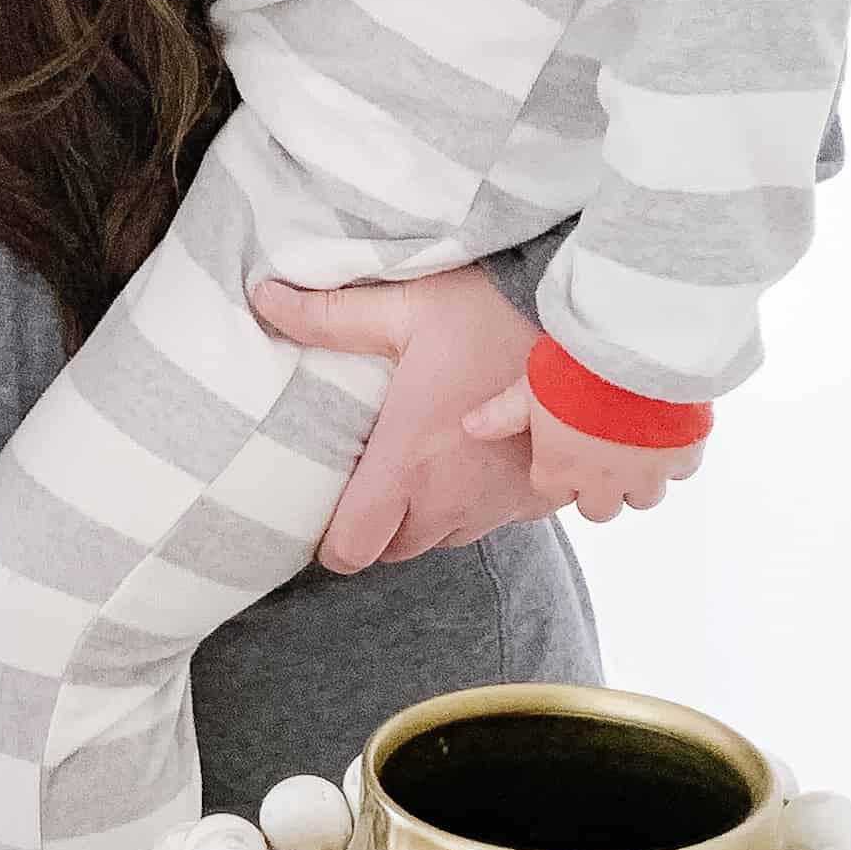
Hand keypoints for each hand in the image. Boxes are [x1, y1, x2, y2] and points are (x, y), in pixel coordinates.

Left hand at [253, 268, 554, 570]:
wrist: (587, 323)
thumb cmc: (490, 309)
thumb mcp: (404, 305)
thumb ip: (330, 316)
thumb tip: (263, 298)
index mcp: (408, 461)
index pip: (352, 549)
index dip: (329, 541)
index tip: (324, 508)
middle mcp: (452, 498)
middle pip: (393, 550)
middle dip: (375, 524)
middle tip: (370, 472)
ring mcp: (499, 506)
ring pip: (441, 540)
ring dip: (424, 515)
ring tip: (421, 459)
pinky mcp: (537, 500)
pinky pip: (491, 523)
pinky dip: (474, 503)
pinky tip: (470, 455)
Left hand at [461, 379, 702, 523]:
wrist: (637, 351)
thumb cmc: (575, 367)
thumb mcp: (529, 386)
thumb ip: (502, 413)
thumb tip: (469, 427)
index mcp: (559, 468)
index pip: (552, 495)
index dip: (557, 477)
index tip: (563, 455)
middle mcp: (602, 482)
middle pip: (599, 511)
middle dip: (598, 491)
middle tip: (599, 456)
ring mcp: (645, 473)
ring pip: (644, 499)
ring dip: (638, 480)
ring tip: (634, 445)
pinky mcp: (682, 456)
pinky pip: (681, 472)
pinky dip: (675, 458)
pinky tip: (665, 429)